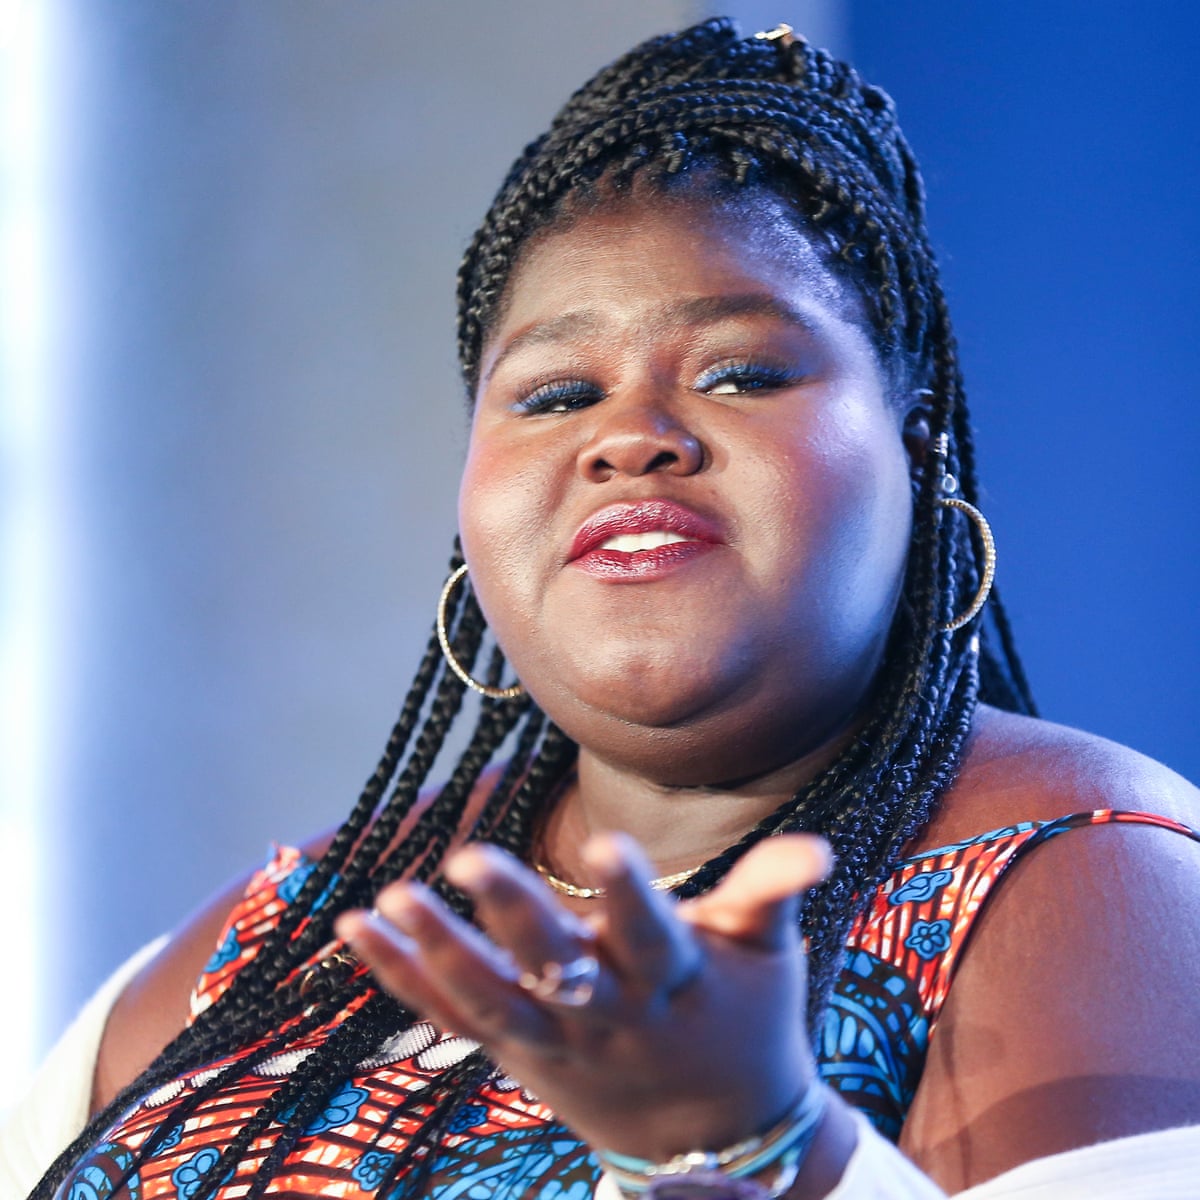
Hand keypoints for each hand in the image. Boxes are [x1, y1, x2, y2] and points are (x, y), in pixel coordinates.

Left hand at [336, 832, 831, 1162]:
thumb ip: (772, 894)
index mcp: (675, 982)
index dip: (631, 895)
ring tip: (391, 898)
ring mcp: (556, 1042)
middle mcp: (610, 1016)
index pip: (652, 935)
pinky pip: (451, 1018)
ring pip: (491, 1001)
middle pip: (558, 969)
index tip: (608, 845)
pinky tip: (359, 927)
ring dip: (438, 952)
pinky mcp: (518, 1053)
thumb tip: (819, 845)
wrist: (712, 1138)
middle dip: (515, 917)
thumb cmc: (742, 1020)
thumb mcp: (767, 957)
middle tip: (468, 857)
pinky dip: (404, 977)